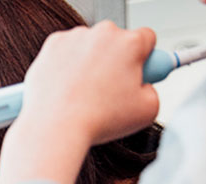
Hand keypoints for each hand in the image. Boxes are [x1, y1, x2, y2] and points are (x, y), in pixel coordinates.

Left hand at [21, 21, 159, 145]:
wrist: (55, 128)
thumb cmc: (97, 122)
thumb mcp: (146, 112)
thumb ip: (153, 91)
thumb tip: (145, 85)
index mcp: (130, 43)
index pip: (146, 39)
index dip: (143, 58)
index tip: (136, 72)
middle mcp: (104, 33)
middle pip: (115, 41)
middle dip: (113, 62)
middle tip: (105, 92)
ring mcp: (76, 37)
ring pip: (89, 47)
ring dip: (88, 64)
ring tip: (82, 96)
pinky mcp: (52, 46)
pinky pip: (65, 53)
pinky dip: (65, 67)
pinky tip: (66, 90)